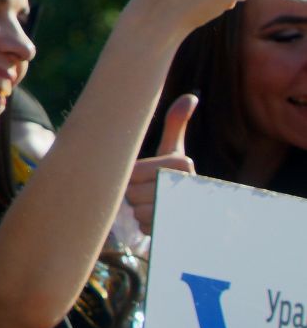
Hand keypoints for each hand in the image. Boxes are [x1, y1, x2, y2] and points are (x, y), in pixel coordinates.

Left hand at [127, 93, 197, 234]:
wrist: (196, 213)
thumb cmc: (175, 176)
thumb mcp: (174, 152)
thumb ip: (176, 126)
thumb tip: (190, 97)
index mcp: (180, 163)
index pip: (131, 172)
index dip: (131, 175)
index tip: (146, 175)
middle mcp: (185, 185)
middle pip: (132, 193)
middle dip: (135, 194)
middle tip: (150, 191)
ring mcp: (184, 210)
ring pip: (138, 212)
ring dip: (141, 211)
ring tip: (156, 205)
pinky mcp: (178, 230)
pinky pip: (146, 228)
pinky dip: (148, 226)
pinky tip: (160, 220)